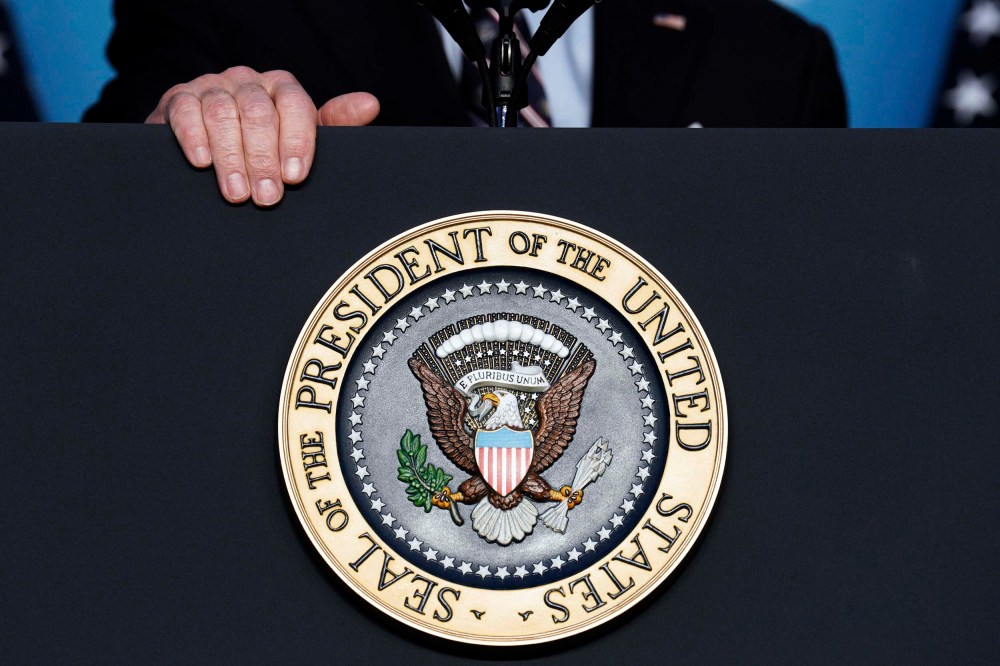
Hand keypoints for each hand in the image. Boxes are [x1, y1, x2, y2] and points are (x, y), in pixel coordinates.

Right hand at [146, 67, 379, 205]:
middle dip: (264, 160)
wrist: (205, 144)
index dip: (297, 142)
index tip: (295, 178)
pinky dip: (194, 138)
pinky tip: (201, 162)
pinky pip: (186, 112)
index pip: (295, 106)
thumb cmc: (264, 145)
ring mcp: (213, 87)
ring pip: (223, 114)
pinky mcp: (179, 98)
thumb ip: (335, 124)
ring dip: (231, 157)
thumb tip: (370, 104)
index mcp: (282, 88)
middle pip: (259, 113)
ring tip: (237, 194)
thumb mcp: (301, 137)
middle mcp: (249, 82)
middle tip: (267, 198)